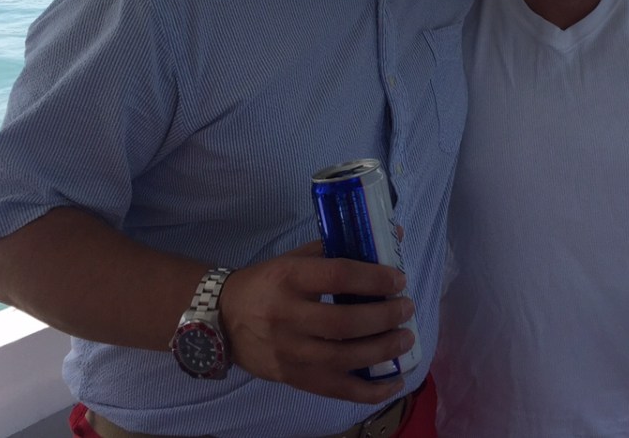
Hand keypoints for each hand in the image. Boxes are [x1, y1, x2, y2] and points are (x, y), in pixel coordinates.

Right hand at [218, 241, 415, 402]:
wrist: (222, 320)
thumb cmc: (267, 283)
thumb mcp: (295, 259)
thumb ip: (340, 250)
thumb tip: (393, 238)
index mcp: (289, 278)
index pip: (338, 276)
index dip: (374, 278)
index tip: (399, 280)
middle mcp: (287, 317)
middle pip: (344, 323)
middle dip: (383, 317)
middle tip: (406, 308)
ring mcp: (290, 352)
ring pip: (343, 358)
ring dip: (383, 350)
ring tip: (405, 338)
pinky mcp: (293, 379)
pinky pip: (336, 390)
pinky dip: (369, 391)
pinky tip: (393, 383)